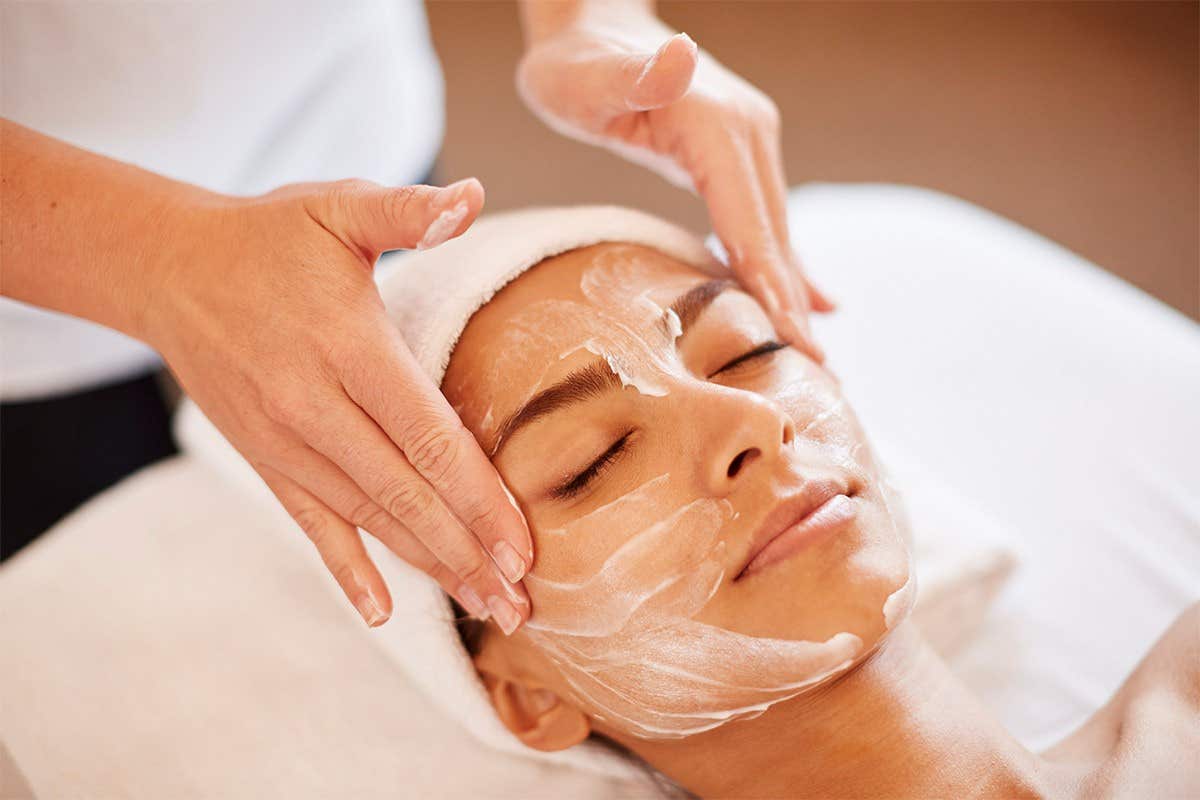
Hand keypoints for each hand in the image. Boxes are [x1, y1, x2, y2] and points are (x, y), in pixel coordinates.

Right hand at [146, 178, 532, 633]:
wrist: (168, 268)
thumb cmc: (270, 235)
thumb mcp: (338, 207)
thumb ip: (407, 211)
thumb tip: (471, 197)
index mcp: (349, 346)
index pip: (428, 437)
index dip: (480, 496)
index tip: (524, 545)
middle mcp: (315, 406)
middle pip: (406, 493)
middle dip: (468, 550)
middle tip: (520, 603)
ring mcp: (285, 440)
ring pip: (368, 518)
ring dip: (428, 566)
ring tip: (482, 606)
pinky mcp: (264, 459)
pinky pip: (309, 524)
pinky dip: (345, 570)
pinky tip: (379, 611)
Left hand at [517, 10, 833, 358]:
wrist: (589, 26)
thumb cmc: (575, 65)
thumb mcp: (590, 77)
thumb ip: (638, 76)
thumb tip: (682, 52)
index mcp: (718, 128)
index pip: (752, 225)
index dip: (774, 287)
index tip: (797, 344)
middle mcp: (748, 134)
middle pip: (774, 235)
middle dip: (793, 306)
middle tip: (816, 373)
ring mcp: (749, 142)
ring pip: (775, 231)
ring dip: (794, 292)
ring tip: (814, 355)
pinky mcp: (737, 153)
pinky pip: (763, 218)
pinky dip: (783, 262)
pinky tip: (810, 301)